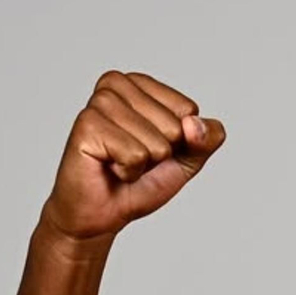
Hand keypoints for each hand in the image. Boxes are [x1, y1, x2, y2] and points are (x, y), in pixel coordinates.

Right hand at [41, 71, 225, 245]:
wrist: (103, 211)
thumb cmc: (140, 179)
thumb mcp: (188, 158)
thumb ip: (207, 138)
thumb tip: (194, 125)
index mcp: (140, 83)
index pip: (189, 110)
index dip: (179, 140)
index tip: (150, 146)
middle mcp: (116, 84)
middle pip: (175, 126)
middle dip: (160, 153)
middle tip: (133, 158)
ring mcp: (100, 102)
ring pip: (157, 142)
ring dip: (144, 164)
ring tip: (120, 162)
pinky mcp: (87, 125)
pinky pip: (135, 155)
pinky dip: (129, 171)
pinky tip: (110, 167)